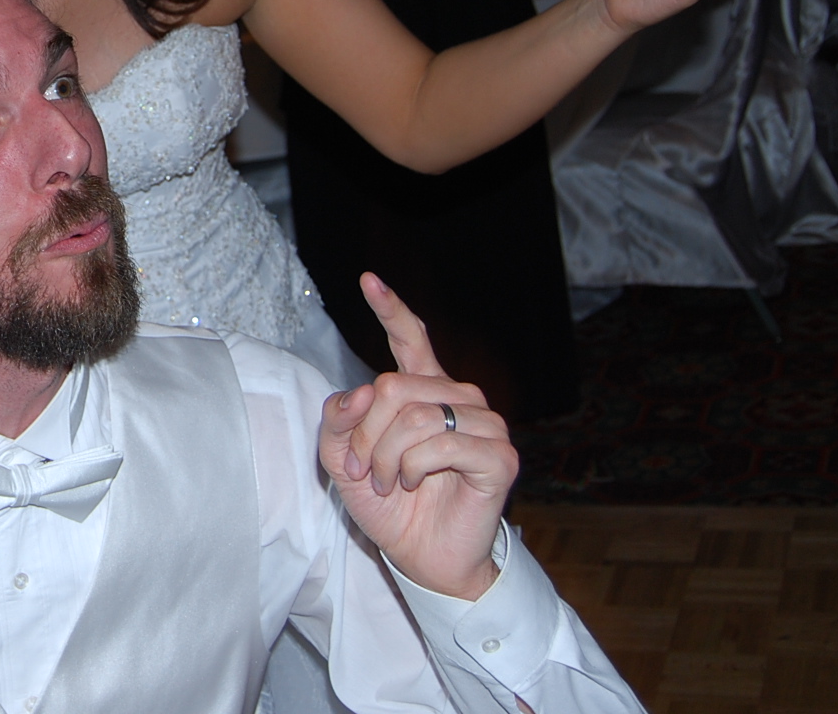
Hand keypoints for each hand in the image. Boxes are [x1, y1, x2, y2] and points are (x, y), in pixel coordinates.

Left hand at [319, 273, 513, 600]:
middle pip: (393, 387)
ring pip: (414, 416)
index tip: (368, 279)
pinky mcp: (498, 456)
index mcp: (424, 391)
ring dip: (384, 456)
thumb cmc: (388, 504)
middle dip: (364, 434)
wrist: (421, 558)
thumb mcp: (342, 459)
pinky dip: (412, 467)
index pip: (411, 340)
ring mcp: (484, 424)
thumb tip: (362, 391)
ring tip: (386, 482)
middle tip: (361, 469)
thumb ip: (339, 418)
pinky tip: (412, 484)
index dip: (391, 309)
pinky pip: (441, 444)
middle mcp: (459, 398)